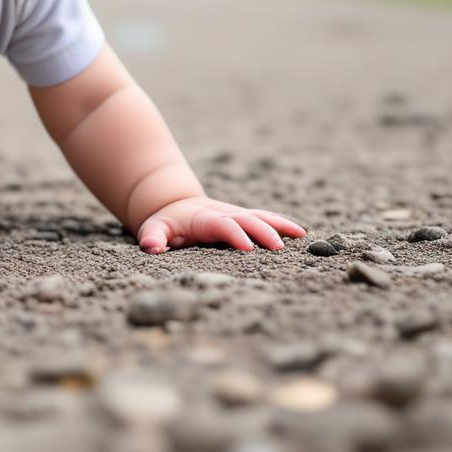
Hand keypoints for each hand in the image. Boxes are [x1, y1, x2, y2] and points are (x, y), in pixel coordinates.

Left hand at [137, 196, 305, 253]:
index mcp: (204, 219)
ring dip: (278, 224)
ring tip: (299, 235)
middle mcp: (224, 213)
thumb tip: (151, 247)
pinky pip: (265, 218)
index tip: (248, 248)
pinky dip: (282, 223)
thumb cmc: (166, 222)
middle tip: (277, 248)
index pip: (221, 225)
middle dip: (262, 232)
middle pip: (246, 219)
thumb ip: (152, 237)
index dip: (234, 234)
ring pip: (260, 216)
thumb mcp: (154, 227)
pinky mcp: (244, 218)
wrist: (174, 203)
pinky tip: (301, 233)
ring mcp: (236, 214)